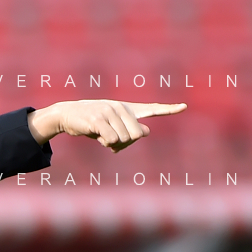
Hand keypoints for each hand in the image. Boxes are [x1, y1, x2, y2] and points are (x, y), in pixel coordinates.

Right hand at [28, 100, 185, 151]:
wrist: (67, 115)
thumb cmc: (91, 124)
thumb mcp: (111, 129)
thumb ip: (130, 132)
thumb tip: (146, 132)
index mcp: (128, 109)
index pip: (152, 109)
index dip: (168, 109)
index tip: (184, 107)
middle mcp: (122, 108)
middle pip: (137, 135)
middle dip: (125, 144)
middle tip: (110, 141)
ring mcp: (110, 112)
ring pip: (124, 139)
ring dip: (112, 144)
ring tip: (101, 137)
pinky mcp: (98, 119)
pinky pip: (111, 139)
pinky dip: (105, 143)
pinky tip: (97, 137)